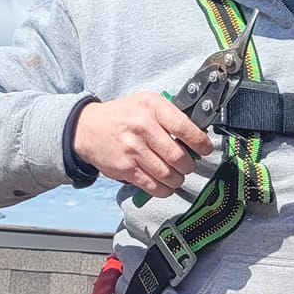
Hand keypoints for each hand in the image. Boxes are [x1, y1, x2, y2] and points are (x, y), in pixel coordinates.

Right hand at [73, 92, 215, 198]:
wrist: (88, 128)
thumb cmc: (122, 116)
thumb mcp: (146, 103)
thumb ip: (169, 115)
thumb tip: (196, 135)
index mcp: (152, 106)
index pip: (185, 127)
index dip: (200, 143)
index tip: (204, 149)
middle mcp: (143, 127)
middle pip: (179, 156)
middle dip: (188, 165)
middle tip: (187, 165)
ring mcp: (133, 149)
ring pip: (168, 175)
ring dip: (177, 180)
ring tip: (176, 175)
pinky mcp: (126, 168)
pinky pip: (154, 186)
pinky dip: (165, 190)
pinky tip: (165, 185)